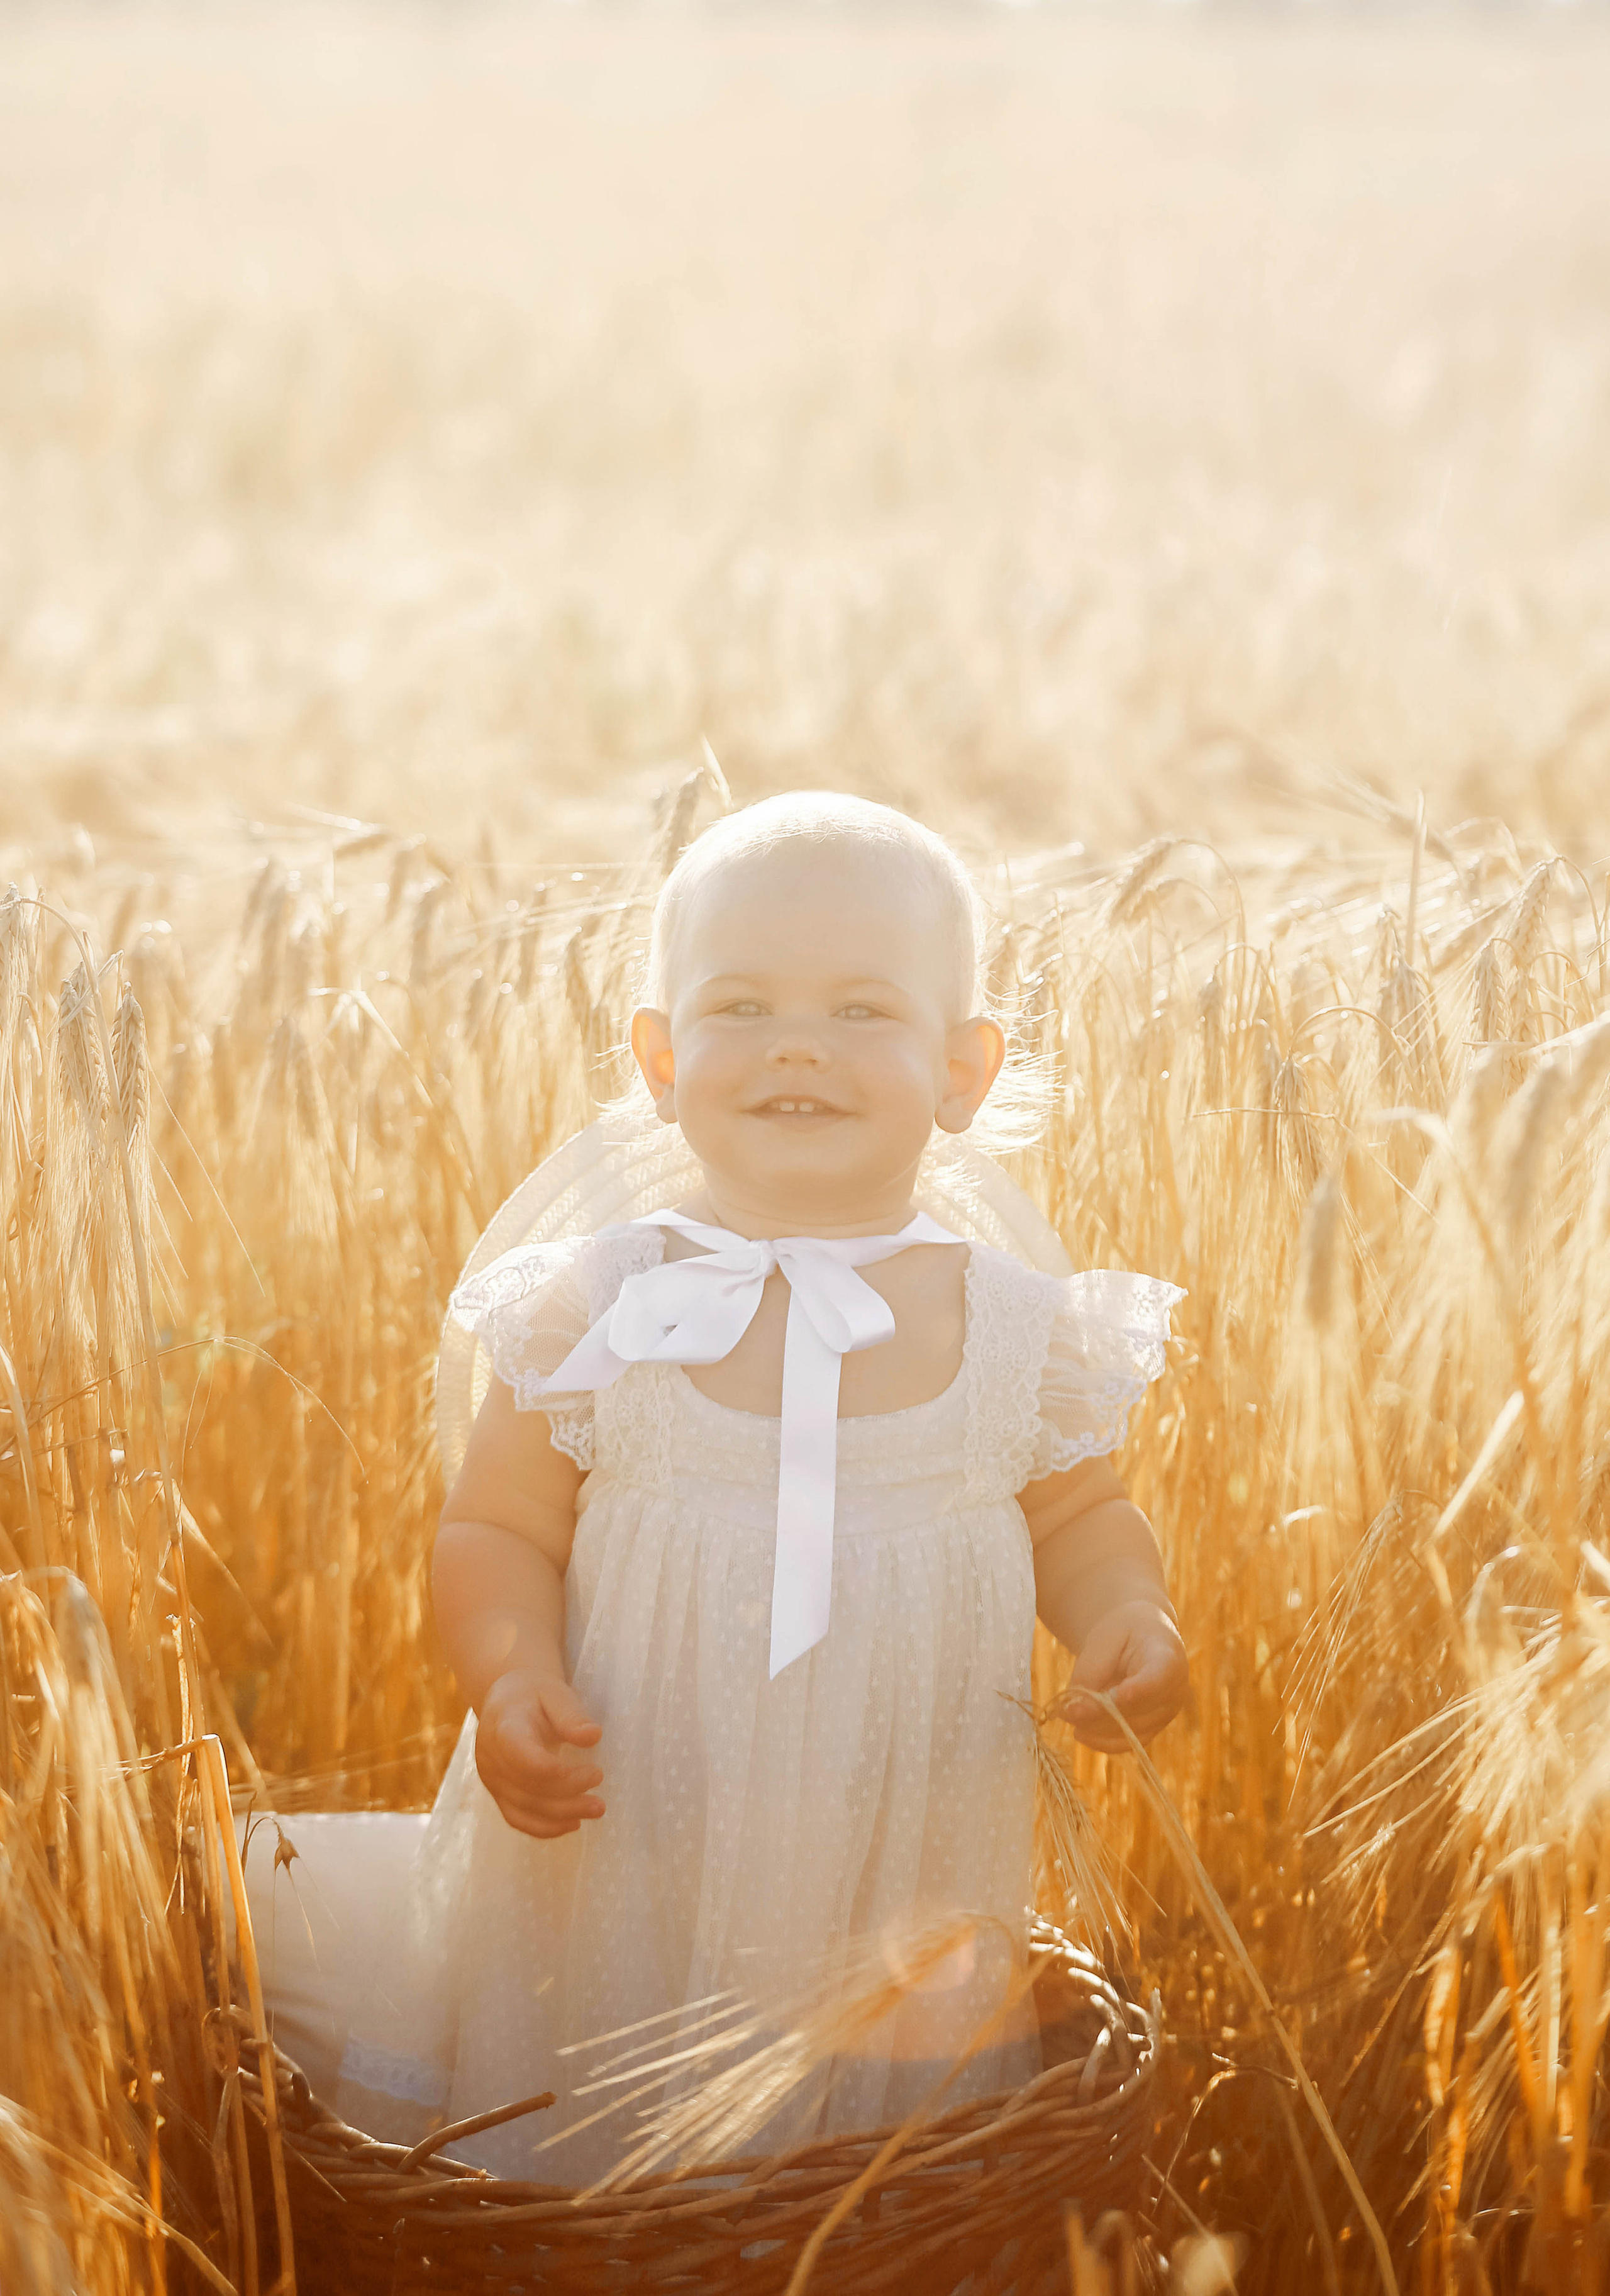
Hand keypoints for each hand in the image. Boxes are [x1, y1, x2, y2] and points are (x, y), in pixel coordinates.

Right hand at [474, 1668, 604, 1838]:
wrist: (506, 1702)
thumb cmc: (534, 1695)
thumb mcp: (555, 1692)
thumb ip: (571, 1715)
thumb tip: (593, 1736)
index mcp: (504, 1727)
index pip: (522, 1756)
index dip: (553, 1771)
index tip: (594, 1771)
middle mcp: (492, 1757)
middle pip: (528, 1786)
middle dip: (569, 1794)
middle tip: (600, 1786)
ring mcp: (491, 1779)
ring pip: (524, 1808)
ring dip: (562, 1815)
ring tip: (597, 1809)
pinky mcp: (498, 1794)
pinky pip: (518, 1818)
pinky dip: (545, 1827)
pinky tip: (573, 1823)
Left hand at [1056, 1601, 1186, 1751]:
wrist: (1141, 1639)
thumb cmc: (1123, 1633)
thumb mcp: (1103, 1638)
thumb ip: (1090, 1671)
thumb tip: (1073, 1711)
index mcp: (1167, 1657)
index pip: (1159, 1677)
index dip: (1140, 1689)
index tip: (1117, 1695)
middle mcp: (1174, 1691)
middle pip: (1139, 1709)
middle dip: (1101, 1713)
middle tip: (1067, 1710)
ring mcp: (1165, 1714)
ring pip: (1131, 1731)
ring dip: (1097, 1728)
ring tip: (1069, 1715)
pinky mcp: (1152, 1729)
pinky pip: (1129, 1743)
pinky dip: (1103, 1742)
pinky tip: (1081, 1733)